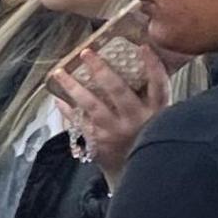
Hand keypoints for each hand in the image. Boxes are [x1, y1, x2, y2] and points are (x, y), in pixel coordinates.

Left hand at [48, 37, 166, 182]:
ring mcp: (116, 131)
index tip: (143, 46)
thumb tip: (139, 59)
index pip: (159, 85)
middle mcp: (137, 119)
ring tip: (59, 72)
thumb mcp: (158, 116)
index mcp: (158, 111)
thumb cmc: (145, 134)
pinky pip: (78, 121)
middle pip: (118, 90)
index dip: (153, 65)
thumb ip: (150, 95)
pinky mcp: (99, 141)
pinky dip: (66, 109)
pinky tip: (57, 98)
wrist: (134, 171)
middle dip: (100, 69)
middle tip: (86, 52)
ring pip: (92, 104)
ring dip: (73, 87)